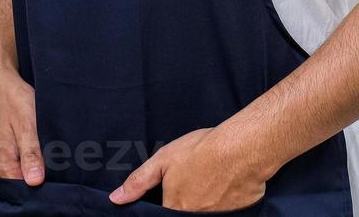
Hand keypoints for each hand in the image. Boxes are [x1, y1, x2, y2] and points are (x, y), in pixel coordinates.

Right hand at [0, 63, 43, 183]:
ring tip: (36, 145)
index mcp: (0, 161)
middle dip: (34, 173)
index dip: (41, 182)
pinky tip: (27, 144)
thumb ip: (31, 154)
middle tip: (46, 153)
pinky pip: (8, 165)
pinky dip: (19, 159)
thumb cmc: (10, 97)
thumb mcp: (27, 124)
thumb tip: (35, 181)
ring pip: (13, 174)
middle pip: (18, 183)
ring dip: (27, 165)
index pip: (23, 189)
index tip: (52, 169)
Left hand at [108, 127, 265, 211]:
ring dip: (208, 201)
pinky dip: (227, 201)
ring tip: (212, 180)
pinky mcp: (239, 215)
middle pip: (187, 213)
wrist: (242, 148)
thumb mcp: (163, 159)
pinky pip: (228, 212)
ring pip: (207, 213)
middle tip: (198, 181)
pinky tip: (228, 183)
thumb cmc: (201, 150)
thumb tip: (116, 199)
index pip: (166, 213)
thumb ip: (139, 181)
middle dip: (190, 200)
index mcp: (175, 208)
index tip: (178, 189)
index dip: (170, 200)